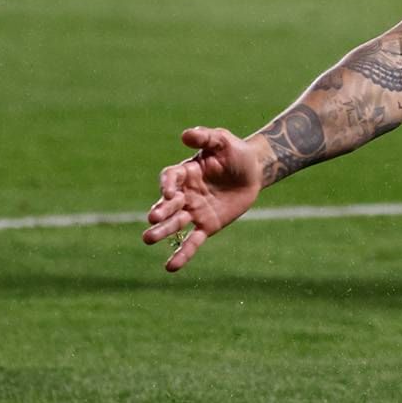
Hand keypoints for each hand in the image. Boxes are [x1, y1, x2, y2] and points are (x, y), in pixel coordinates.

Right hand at [141, 126, 266, 270]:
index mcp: (185, 172)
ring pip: (176, 223)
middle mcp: (185, 193)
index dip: (168, 185)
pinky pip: (193, 241)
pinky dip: (182, 253)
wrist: (254, 171)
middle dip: (161, 211)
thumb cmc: (235, 152)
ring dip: (163, 231)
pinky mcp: (207, 225)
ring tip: (147, 239)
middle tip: (152, 219)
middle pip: (168, 204)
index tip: (171, 192)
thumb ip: (205, 137)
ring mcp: (194, 211)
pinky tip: (170, 267)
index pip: (170, 178)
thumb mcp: (222, 140)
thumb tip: (186, 135)